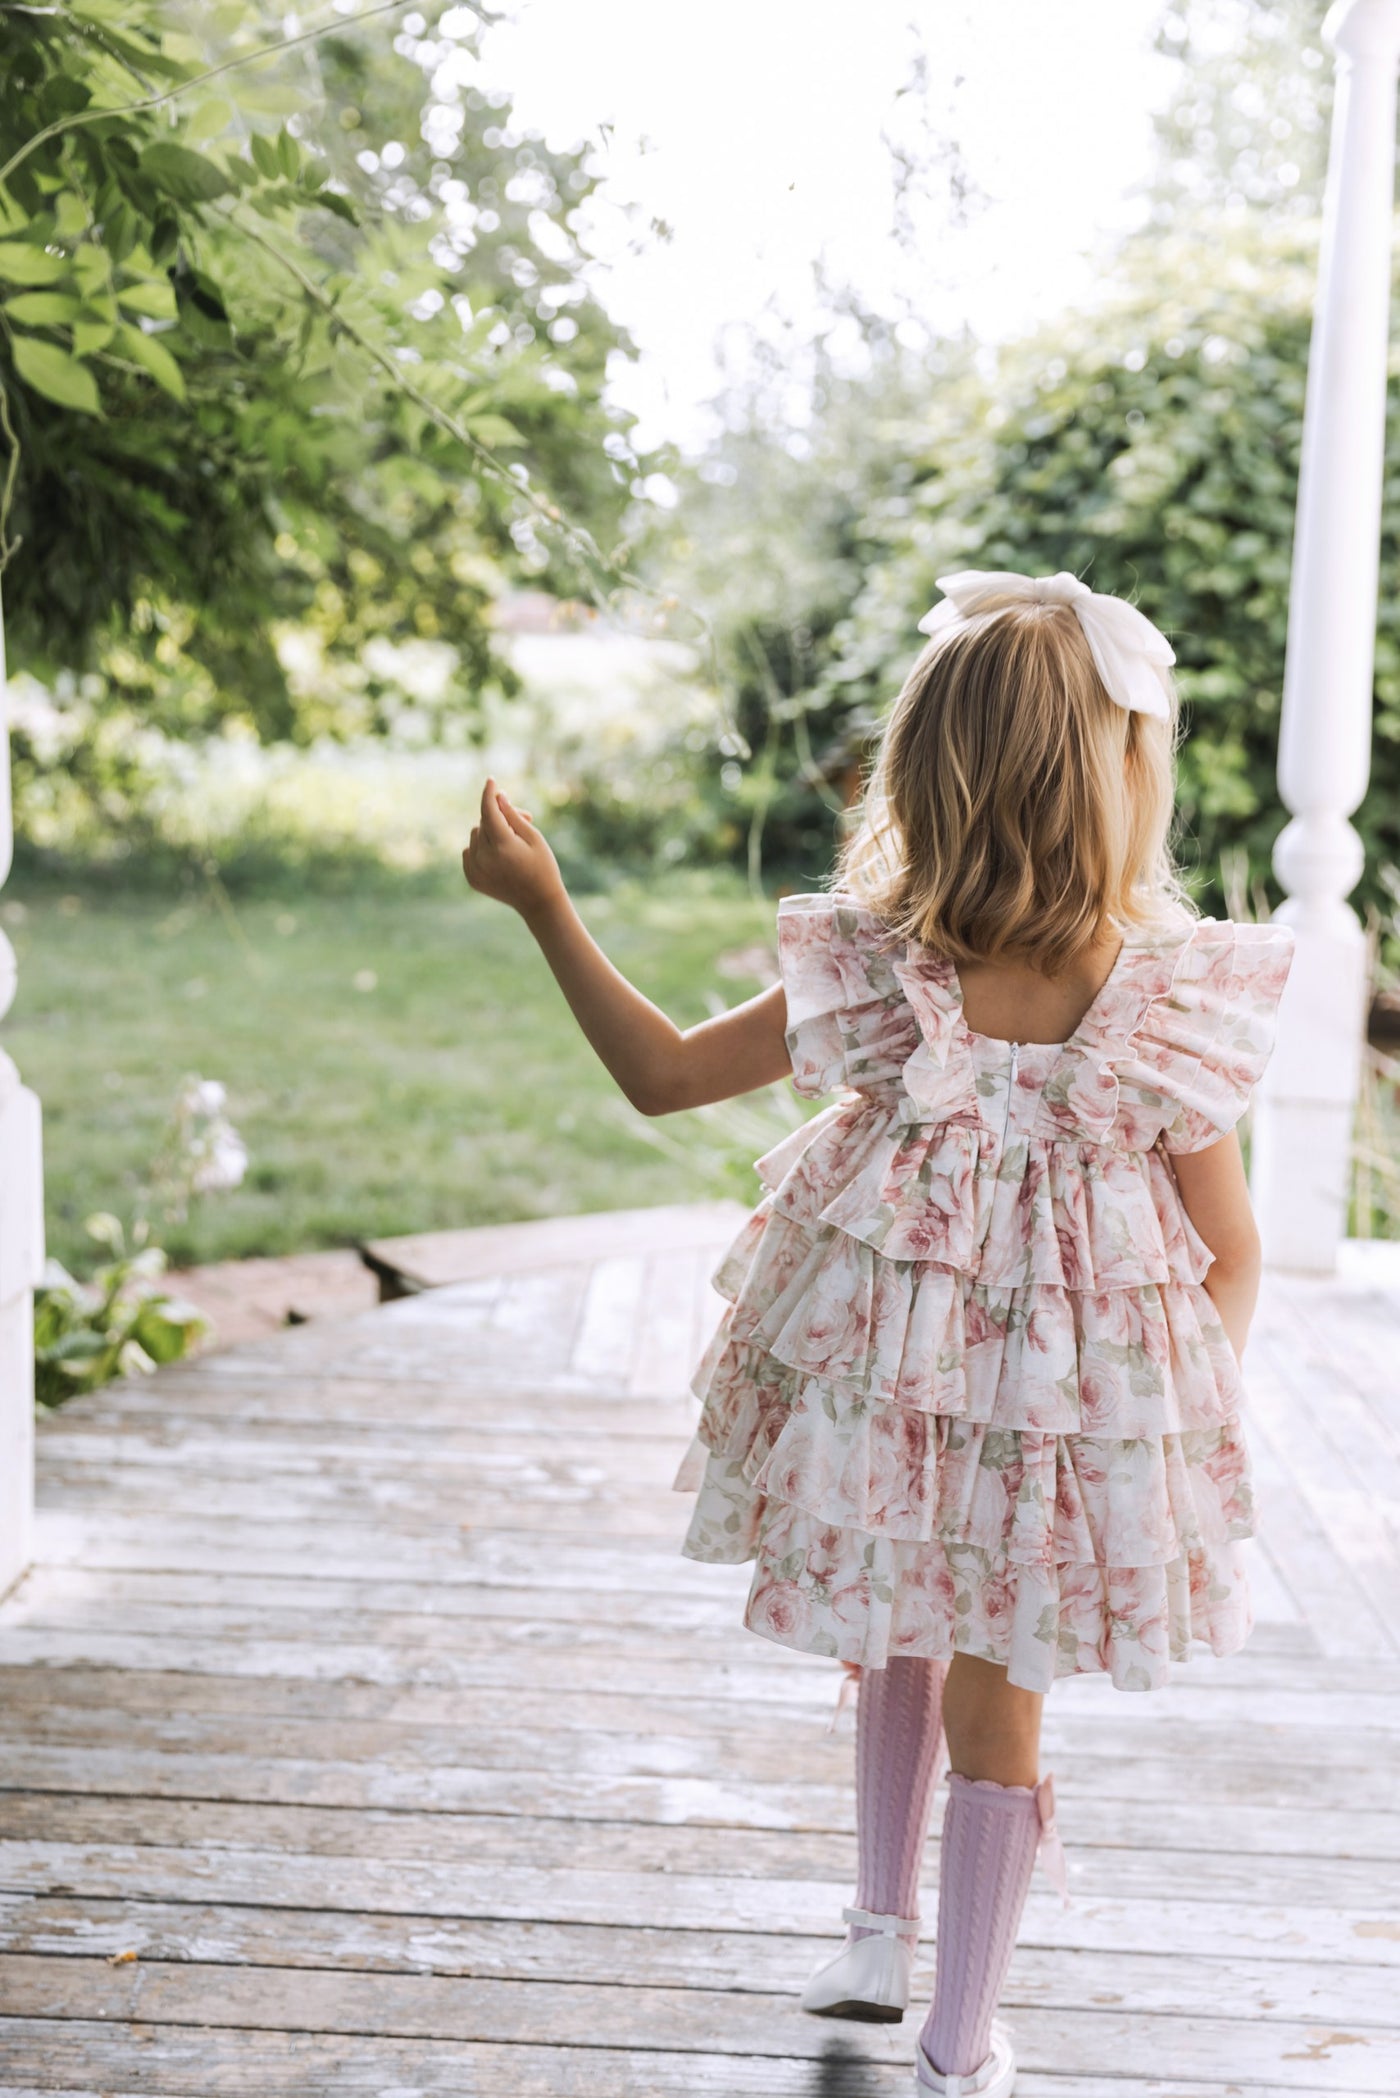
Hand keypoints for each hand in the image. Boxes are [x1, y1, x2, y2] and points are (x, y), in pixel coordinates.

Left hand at [463, 778, 565, 920]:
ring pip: (475, 835)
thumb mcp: (533, 837)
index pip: (489, 811)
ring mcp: (475, 869)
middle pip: (484, 822)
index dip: (489, 794)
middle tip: (525, 819)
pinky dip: (481, 848)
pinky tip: (499, 856)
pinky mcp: (471, 878)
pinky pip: (470, 851)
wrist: (539, 902)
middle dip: (500, 816)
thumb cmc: (543, 866)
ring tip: (512, 842)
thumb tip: (497, 797)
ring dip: (490, 832)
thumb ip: (513, 816)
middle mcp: (484, 858)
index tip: (491, 781)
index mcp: (502, 846)